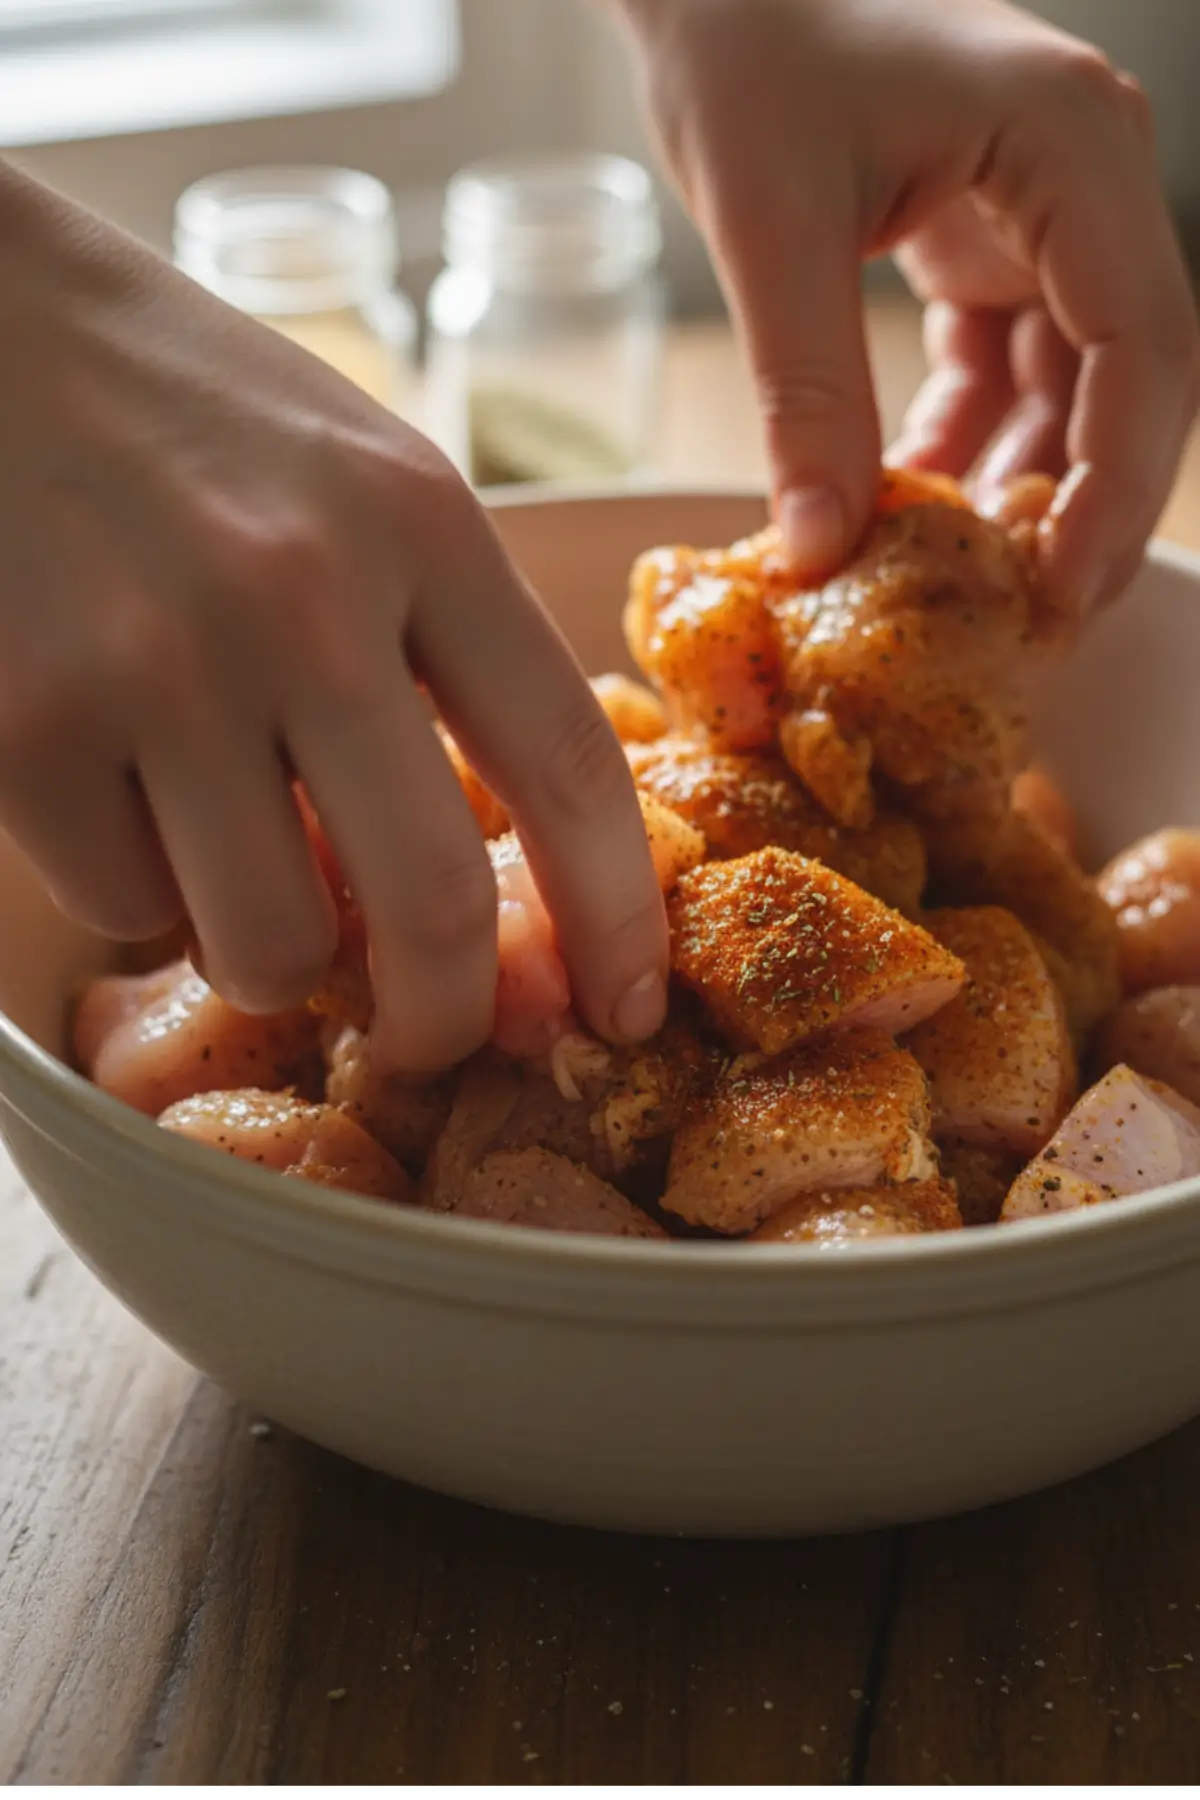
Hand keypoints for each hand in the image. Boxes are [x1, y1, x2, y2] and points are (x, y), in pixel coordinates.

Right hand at [0, 167, 666, 1069]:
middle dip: (444, 1018)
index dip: (615, 920)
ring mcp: (157, 664)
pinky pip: (127, 905)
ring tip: (231, 858)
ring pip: (269, 945)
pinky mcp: (24, 726)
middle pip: (433, 907)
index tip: (626, 1011)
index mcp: (420, 523)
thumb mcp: (360, 478)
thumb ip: (441, 653)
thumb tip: (483, 896)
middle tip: (428, 1037)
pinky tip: (117, 791)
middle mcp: (304, 597)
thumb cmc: (188, 411)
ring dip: (268, 951)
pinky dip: (138, 886)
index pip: (571, 765)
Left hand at [610, 0, 1198, 611]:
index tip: (1060, 592)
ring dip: (1016, 481)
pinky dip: (964, 438)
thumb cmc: (741, 46)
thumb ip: (804, 393)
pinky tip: (907, 502)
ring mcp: (1044, 206)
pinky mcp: (990, 235)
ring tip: (959, 583)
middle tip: (1026, 622)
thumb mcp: (769, 225)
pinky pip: (1005, 363)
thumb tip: (823, 552)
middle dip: (1082, 502)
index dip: (1116, 485)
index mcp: (1069, 144)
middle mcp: (1084, 174)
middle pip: (1131, 375)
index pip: (1143, 344)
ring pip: (1071, 381)